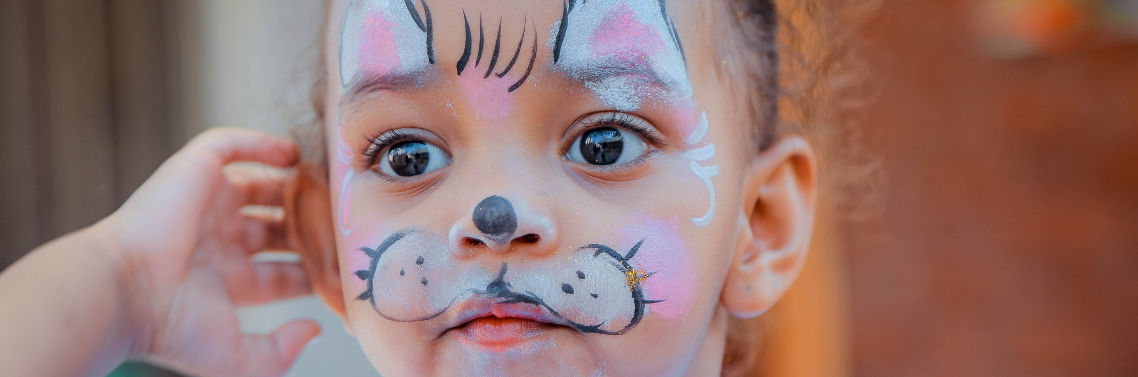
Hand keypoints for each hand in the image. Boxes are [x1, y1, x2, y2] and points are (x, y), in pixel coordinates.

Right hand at [97, 128, 319, 375]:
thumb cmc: (172, 326)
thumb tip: (314, 330)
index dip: (313, 269)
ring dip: (294, 185)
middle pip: (277, 229)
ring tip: (326, 185)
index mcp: (228, 283)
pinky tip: (292, 153)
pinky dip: (261, 143)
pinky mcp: (195, 172)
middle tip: (342, 223)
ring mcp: (207, 206)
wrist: (124, 290)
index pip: (283, 273)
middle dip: (310, 227)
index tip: (343, 266)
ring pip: (261, 186)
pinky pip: (231, 146)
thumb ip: (279, 354)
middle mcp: (219, 242)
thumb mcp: (235, 357)